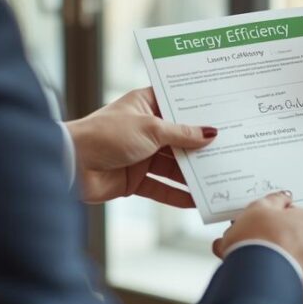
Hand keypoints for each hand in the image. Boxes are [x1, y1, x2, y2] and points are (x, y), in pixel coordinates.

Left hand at [65, 87, 215, 206]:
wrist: (71, 165)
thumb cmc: (105, 134)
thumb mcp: (150, 129)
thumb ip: (181, 134)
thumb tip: (210, 133)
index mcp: (145, 105)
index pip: (177, 103)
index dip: (199, 108)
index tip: (224, 112)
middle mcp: (145, 129)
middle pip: (180, 138)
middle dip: (201, 146)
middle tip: (231, 148)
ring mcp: (141, 155)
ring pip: (174, 165)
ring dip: (193, 172)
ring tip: (221, 176)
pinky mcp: (135, 180)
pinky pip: (162, 188)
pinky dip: (178, 195)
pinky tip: (198, 200)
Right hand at [212, 193, 302, 303]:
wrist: (253, 282)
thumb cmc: (257, 241)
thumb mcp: (258, 208)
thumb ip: (274, 200)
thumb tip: (282, 198)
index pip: (299, 216)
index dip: (278, 220)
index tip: (264, 225)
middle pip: (300, 242)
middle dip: (281, 244)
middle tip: (257, 247)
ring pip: (297, 267)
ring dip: (280, 266)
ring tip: (254, 268)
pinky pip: (292, 289)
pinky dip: (279, 287)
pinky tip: (261, 284)